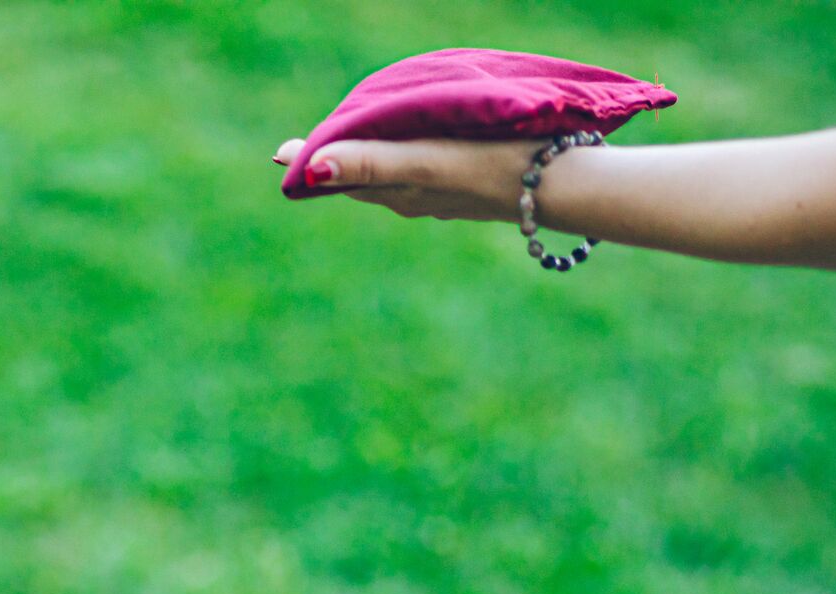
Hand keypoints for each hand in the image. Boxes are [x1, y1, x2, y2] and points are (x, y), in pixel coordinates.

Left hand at [272, 136, 540, 220]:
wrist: (557, 187)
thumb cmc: (487, 168)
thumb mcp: (422, 162)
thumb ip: (369, 162)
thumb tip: (311, 168)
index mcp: (395, 192)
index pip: (337, 176)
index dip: (308, 162)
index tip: (278, 152)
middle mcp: (413, 198)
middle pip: (360, 179)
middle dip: (332, 165)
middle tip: (303, 152)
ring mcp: (442, 195)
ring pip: (391, 179)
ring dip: (367, 165)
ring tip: (350, 153)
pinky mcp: (468, 186)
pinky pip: (423, 174)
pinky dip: (404, 162)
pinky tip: (414, 157)